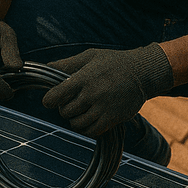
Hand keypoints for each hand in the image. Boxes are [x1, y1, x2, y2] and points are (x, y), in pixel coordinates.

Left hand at [42, 43, 172, 136]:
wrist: (142, 73)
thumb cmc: (112, 62)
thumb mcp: (89, 56)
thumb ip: (67, 64)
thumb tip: (46, 67)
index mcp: (83, 78)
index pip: (57, 95)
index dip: (49, 100)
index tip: (50, 100)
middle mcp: (92, 95)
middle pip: (65, 111)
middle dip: (63, 108)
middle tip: (69, 102)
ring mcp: (102, 108)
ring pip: (77, 124)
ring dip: (74, 119)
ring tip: (80, 110)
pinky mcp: (112, 119)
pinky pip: (91, 131)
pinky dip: (86, 128)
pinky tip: (89, 119)